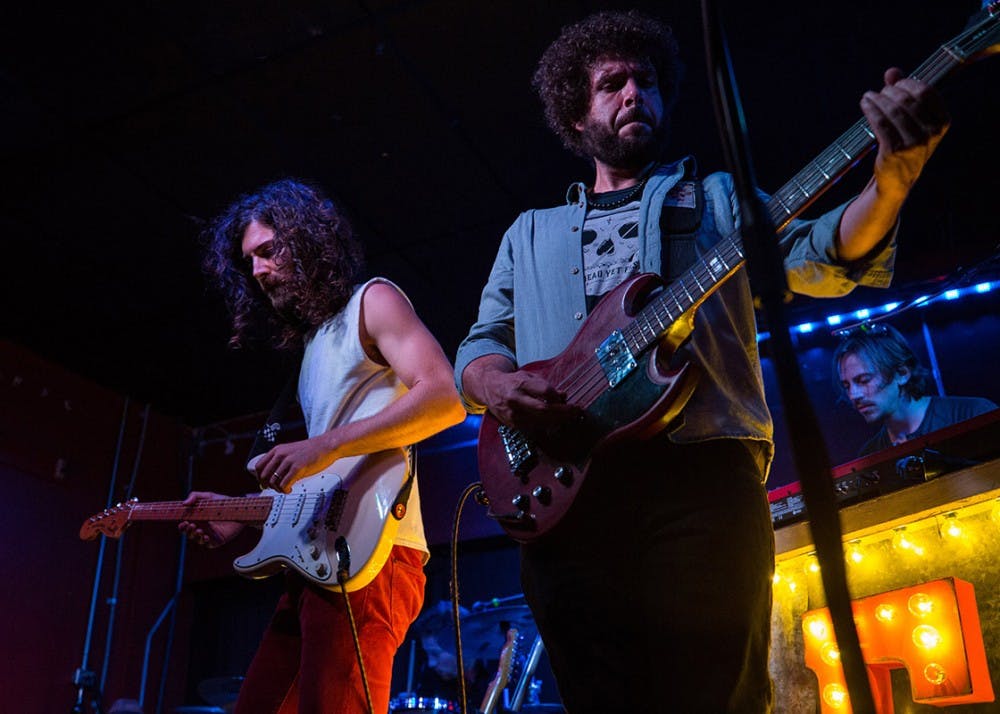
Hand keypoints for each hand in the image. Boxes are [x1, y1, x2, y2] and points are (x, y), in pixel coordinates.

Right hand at [177, 491, 244, 546]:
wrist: (240, 509)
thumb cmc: (224, 503)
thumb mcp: (209, 497)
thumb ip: (196, 496)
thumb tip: (184, 503)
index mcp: (198, 519)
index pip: (185, 525)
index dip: (182, 526)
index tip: (182, 522)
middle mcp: (202, 528)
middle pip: (189, 533)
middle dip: (187, 531)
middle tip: (190, 525)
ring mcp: (209, 534)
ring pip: (197, 539)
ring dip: (195, 536)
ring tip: (198, 530)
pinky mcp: (217, 540)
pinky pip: (208, 544)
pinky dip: (205, 541)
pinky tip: (206, 536)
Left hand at [253, 437, 336, 492]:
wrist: (327, 445)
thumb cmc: (311, 450)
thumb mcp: (291, 451)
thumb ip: (281, 460)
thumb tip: (272, 476)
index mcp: (277, 450)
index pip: (259, 466)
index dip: (260, 478)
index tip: (265, 484)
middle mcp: (281, 455)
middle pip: (264, 476)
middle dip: (269, 485)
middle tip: (276, 488)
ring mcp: (289, 461)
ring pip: (273, 481)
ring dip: (278, 489)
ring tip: (285, 489)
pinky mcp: (298, 468)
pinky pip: (284, 484)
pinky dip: (285, 490)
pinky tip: (290, 489)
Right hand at [481, 369, 580, 432]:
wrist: (489, 388)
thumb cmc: (511, 382)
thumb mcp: (528, 377)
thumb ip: (545, 386)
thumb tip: (563, 396)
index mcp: (520, 384)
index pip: (545, 391)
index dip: (558, 397)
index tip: (566, 399)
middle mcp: (515, 399)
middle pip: (544, 409)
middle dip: (563, 412)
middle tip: (576, 412)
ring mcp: (513, 414)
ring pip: (540, 421)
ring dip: (558, 420)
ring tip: (569, 417)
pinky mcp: (512, 424)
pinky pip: (534, 427)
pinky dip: (546, 425)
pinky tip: (555, 422)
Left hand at [861, 67, 949, 196]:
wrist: (898, 179)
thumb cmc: (906, 143)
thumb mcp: (912, 119)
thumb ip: (904, 93)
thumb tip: (892, 71)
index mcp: (942, 122)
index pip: (926, 92)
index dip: (907, 83)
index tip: (894, 84)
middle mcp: (931, 133)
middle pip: (908, 100)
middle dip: (890, 91)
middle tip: (880, 93)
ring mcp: (913, 143)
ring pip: (892, 110)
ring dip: (877, 99)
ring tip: (868, 96)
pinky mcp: (894, 151)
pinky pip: (880, 123)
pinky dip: (870, 109)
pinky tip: (865, 103)